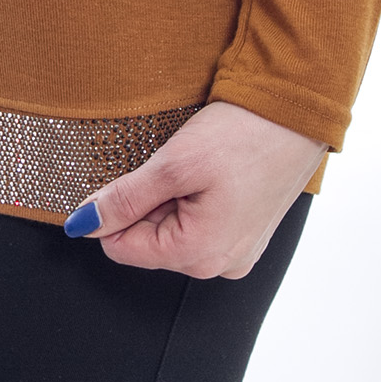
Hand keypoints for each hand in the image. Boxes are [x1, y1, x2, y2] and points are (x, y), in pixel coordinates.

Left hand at [63, 99, 326, 277]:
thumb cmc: (242, 136)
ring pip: (174, 231)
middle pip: (149, 241)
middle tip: (176, 166)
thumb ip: (124, 199)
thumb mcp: (173, 164)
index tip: (138, 173)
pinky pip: (202, 225)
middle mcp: (220, 266)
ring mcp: (237, 252)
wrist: (298, 114)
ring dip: (173, 198)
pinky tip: (213, 172)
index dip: (117, 208)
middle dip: (149, 202)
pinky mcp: (248, 234)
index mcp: (199, 255)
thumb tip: (82, 225)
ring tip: (199, 166)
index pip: (121, 248)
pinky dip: (195, 198)